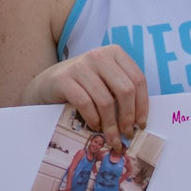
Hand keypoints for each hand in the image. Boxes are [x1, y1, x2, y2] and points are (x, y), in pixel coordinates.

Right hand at [27, 46, 148, 148]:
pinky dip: (93, 120)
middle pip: (125, 90)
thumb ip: (121, 92)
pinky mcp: (64, 79)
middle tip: (127, 134)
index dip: (142, 105)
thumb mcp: (105, 81)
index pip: (138, 79)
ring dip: (111, 125)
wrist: (47, 84)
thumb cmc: (83, 85)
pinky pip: (86, 104)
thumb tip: (139, 122)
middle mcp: (98, 56)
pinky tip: (95, 127)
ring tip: (111, 137)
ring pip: (105, 101)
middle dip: (128, 117)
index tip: (140, 124)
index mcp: (114, 53)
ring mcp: (80, 66)